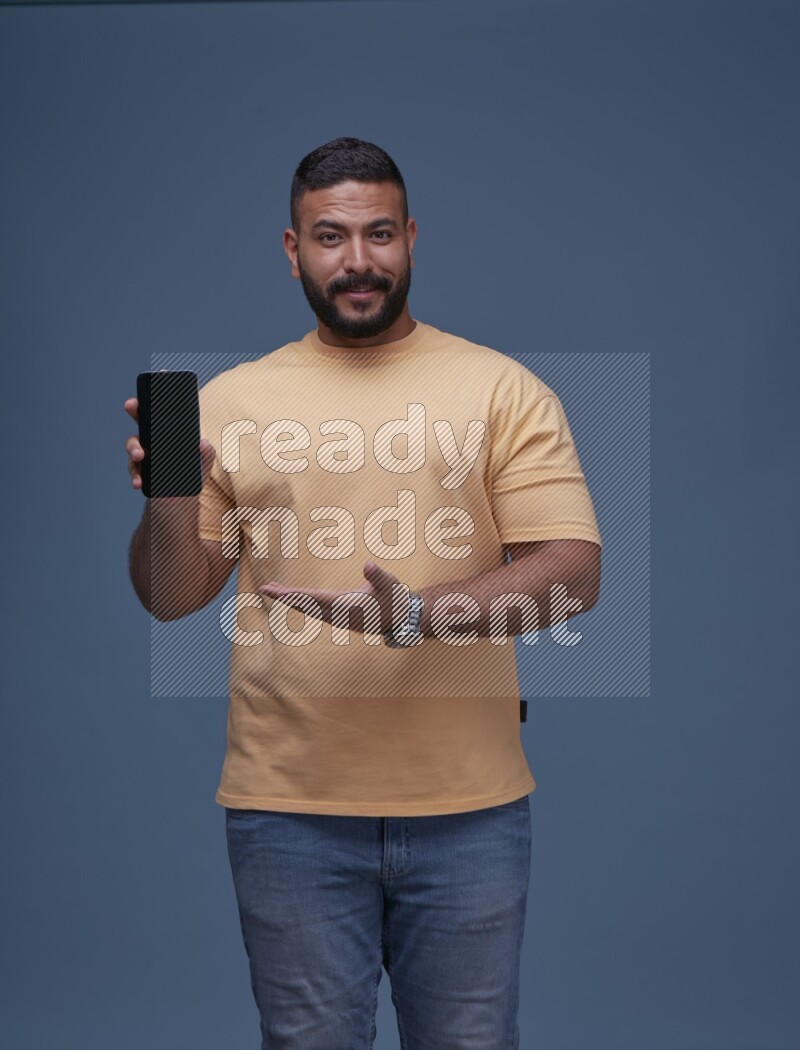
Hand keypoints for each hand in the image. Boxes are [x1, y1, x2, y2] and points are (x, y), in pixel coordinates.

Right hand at [123, 396, 215, 492]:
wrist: (181, 503)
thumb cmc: (190, 478)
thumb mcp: (202, 465)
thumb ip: (206, 454)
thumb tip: (204, 443)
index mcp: (167, 436)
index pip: (158, 416)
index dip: (148, 404)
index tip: (140, 397)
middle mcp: (153, 444)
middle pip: (142, 423)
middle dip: (134, 413)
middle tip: (131, 407)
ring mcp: (145, 459)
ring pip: (133, 447)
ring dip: (134, 449)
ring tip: (140, 456)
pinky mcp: (141, 474)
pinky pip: (134, 471)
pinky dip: (135, 476)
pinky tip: (138, 482)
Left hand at [259, 561, 408, 634]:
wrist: (401, 619)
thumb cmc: (395, 598)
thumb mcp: (389, 583)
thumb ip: (377, 575)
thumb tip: (368, 565)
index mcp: (346, 605)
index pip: (312, 599)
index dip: (293, 594)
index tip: (276, 591)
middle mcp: (338, 614)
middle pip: (305, 605)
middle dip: (285, 597)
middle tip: (265, 588)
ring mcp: (338, 618)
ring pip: (309, 609)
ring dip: (291, 599)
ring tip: (274, 589)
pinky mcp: (340, 618)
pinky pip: (315, 610)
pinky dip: (302, 603)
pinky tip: (296, 598)